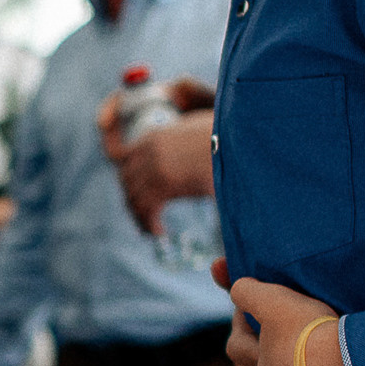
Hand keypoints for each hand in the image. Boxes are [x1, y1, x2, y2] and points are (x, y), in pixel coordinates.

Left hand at [97, 82, 216, 235]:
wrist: (240, 139)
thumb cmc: (228, 138)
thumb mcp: (196, 132)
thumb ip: (184, 144)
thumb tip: (185, 164)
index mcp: (154, 136)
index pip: (124, 160)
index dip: (128, 180)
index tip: (136, 195)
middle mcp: (150, 149)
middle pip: (126, 181)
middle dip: (133, 201)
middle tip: (145, 217)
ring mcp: (155, 166)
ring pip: (134, 198)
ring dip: (141, 215)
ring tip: (152, 228)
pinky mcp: (165, 183)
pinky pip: (147, 209)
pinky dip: (149, 223)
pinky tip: (159, 232)